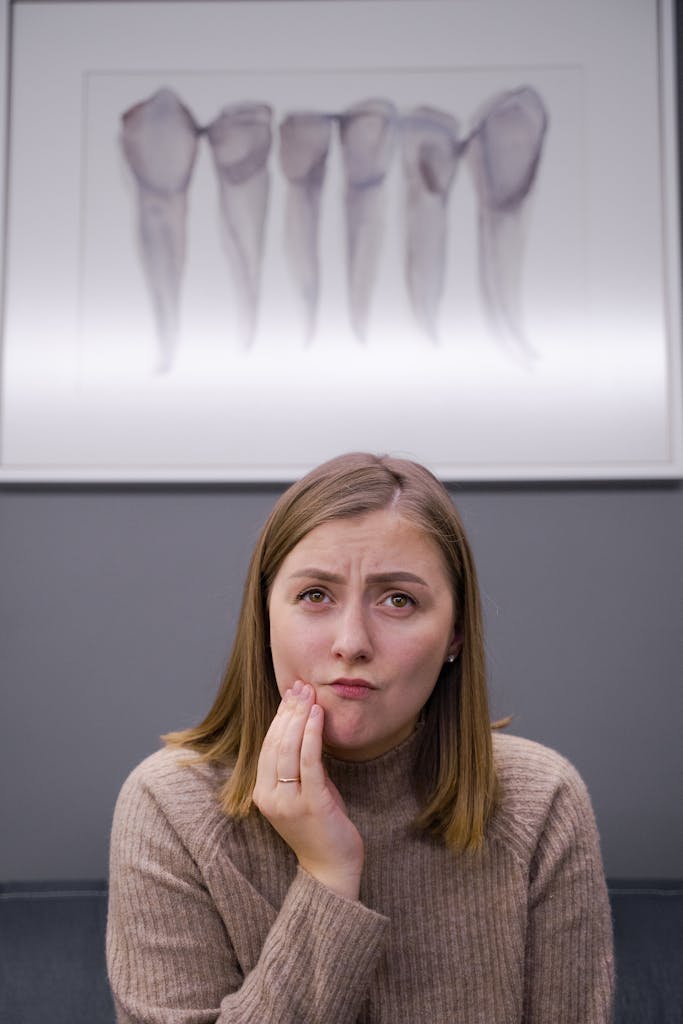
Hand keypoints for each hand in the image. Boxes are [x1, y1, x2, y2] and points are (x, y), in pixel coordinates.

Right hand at [252, 681, 363, 899]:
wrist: (331, 870)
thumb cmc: (320, 827)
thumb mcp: (304, 792)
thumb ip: (300, 765)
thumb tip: (306, 727)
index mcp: (263, 793)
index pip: (267, 746)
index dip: (278, 718)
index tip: (290, 694)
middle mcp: (270, 797)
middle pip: (276, 744)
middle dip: (288, 711)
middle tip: (300, 687)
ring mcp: (289, 802)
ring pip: (288, 750)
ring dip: (299, 718)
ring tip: (309, 695)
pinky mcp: (311, 804)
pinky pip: (309, 763)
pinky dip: (311, 735)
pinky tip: (317, 716)